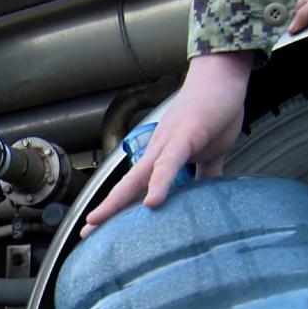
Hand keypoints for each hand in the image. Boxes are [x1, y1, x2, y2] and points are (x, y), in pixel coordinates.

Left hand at [80, 52, 254, 236]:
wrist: (221, 75)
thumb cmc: (214, 110)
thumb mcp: (210, 152)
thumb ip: (205, 174)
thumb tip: (205, 194)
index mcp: (161, 157)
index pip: (134, 188)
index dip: (118, 209)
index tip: (99, 229)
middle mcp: (156, 152)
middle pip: (125, 187)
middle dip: (105, 210)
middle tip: (86, 232)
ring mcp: (168, 143)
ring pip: (138, 177)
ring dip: (118, 200)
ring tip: (100, 221)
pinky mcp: (185, 136)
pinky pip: (170, 163)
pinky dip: (160, 183)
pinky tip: (152, 201)